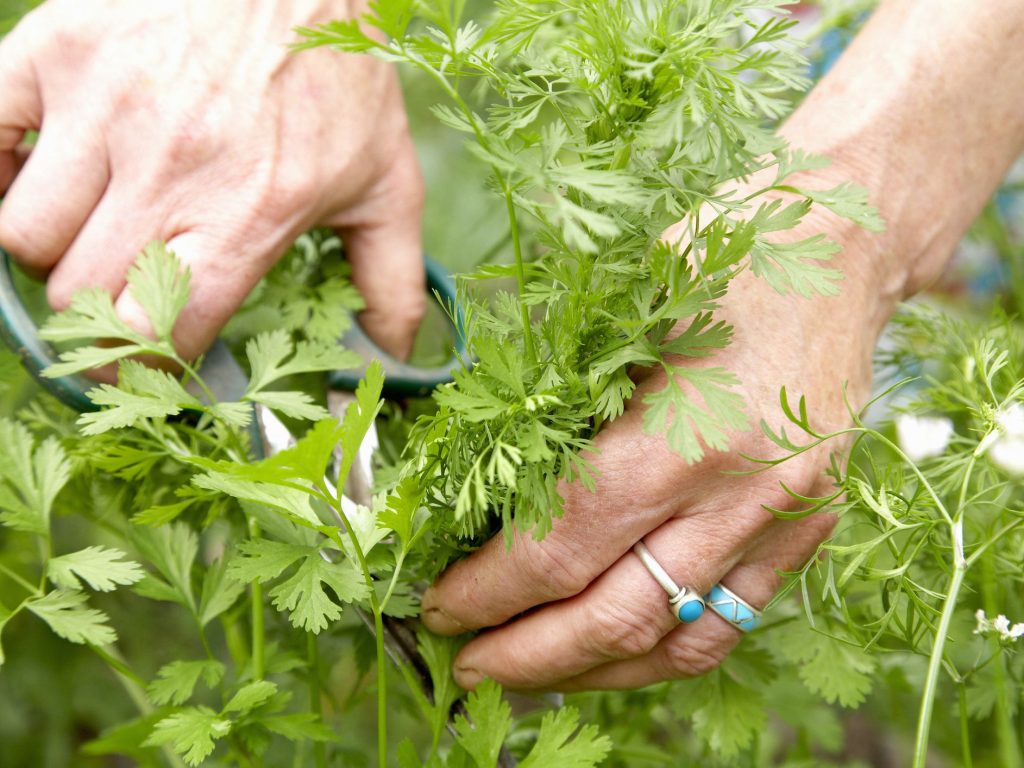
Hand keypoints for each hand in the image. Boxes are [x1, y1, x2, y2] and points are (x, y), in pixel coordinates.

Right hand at [0, 0, 424, 360]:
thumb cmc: (339, 75)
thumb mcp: (388, 182)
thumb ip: (391, 278)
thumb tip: (396, 352)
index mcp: (249, 213)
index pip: (161, 334)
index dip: (144, 370)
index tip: (144, 367)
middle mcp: (171, 170)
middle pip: (81, 296)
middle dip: (96, 319)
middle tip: (117, 303)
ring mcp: (104, 108)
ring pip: (23, 234)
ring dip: (52, 251)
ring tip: (94, 230)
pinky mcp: (56, 52)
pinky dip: (1, 174)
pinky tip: (42, 175)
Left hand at [419, 197, 888, 689]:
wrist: (847, 249)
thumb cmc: (724, 251)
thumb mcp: (623, 298)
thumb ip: (556, 386)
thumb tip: (472, 466)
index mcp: (687, 430)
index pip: (565, 544)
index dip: (492, 591)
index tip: (439, 606)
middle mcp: (745, 492)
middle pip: (617, 615)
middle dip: (527, 655)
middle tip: (463, 666)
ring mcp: (786, 518)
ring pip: (679, 638)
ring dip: (593, 670)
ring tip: (528, 674)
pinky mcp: (809, 527)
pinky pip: (735, 620)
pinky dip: (665, 649)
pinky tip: (616, 653)